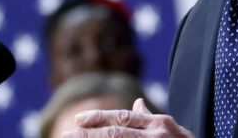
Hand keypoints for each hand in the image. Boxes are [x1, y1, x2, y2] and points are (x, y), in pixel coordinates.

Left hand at [62, 98, 194, 137]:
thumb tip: (137, 102)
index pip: (123, 117)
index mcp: (159, 123)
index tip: (78, 119)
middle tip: (65, 135)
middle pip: (116, 133)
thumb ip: (150, 118)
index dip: (99, 118)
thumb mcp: (172, 129)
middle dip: (89, 134)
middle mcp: (156, 135)